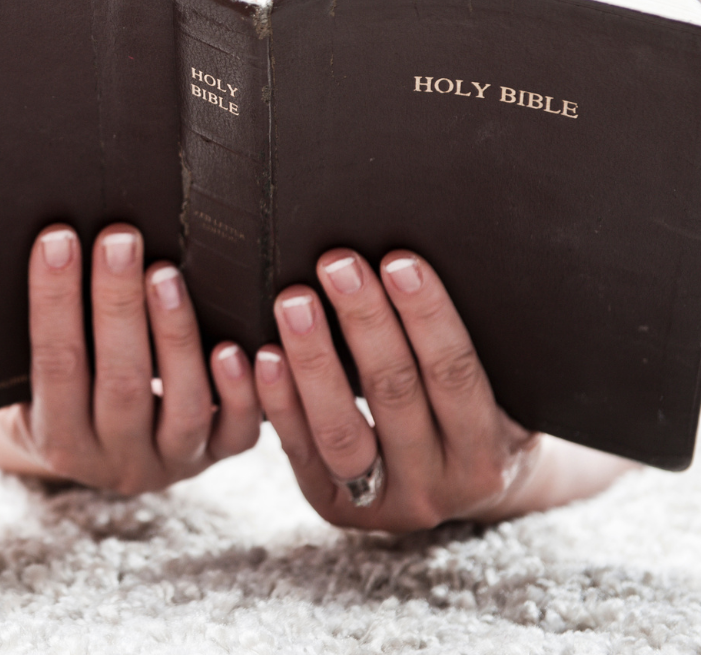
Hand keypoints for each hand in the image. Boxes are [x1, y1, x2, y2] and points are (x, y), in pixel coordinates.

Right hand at [0, 223, 259, 492]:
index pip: (54, 364)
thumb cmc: (70, 389)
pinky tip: (234, 346)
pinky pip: (237, 432)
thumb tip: (48, 244)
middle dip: (118, 304)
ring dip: (175, 335)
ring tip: (166, 275)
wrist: (107, 458)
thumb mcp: (34, 379)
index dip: (54, 301)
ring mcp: (171, 461)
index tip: (58, 239)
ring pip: (183, 406)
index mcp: (58, 439)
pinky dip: (241, 391)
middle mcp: (116, 458)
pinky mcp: (217, 456)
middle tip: (120, 239)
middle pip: (120, 382)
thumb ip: (46, 330)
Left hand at [255, 249, 623, 531]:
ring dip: (314, 359)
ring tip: (293, 300)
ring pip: (340, 430)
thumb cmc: (480, 414)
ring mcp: (382, 503)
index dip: (428, 316)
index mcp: (489, 454)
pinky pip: (299, 450)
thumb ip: (475, 346)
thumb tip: (423, 264)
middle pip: (395, 395)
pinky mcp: (333, 506)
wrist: (465, 492)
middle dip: (364, 321)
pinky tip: (263, 355)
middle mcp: (438, 487)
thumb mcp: (503, 392)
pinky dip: (279, 401)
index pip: (455, 375)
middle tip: (337, 263)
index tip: (399, 260)